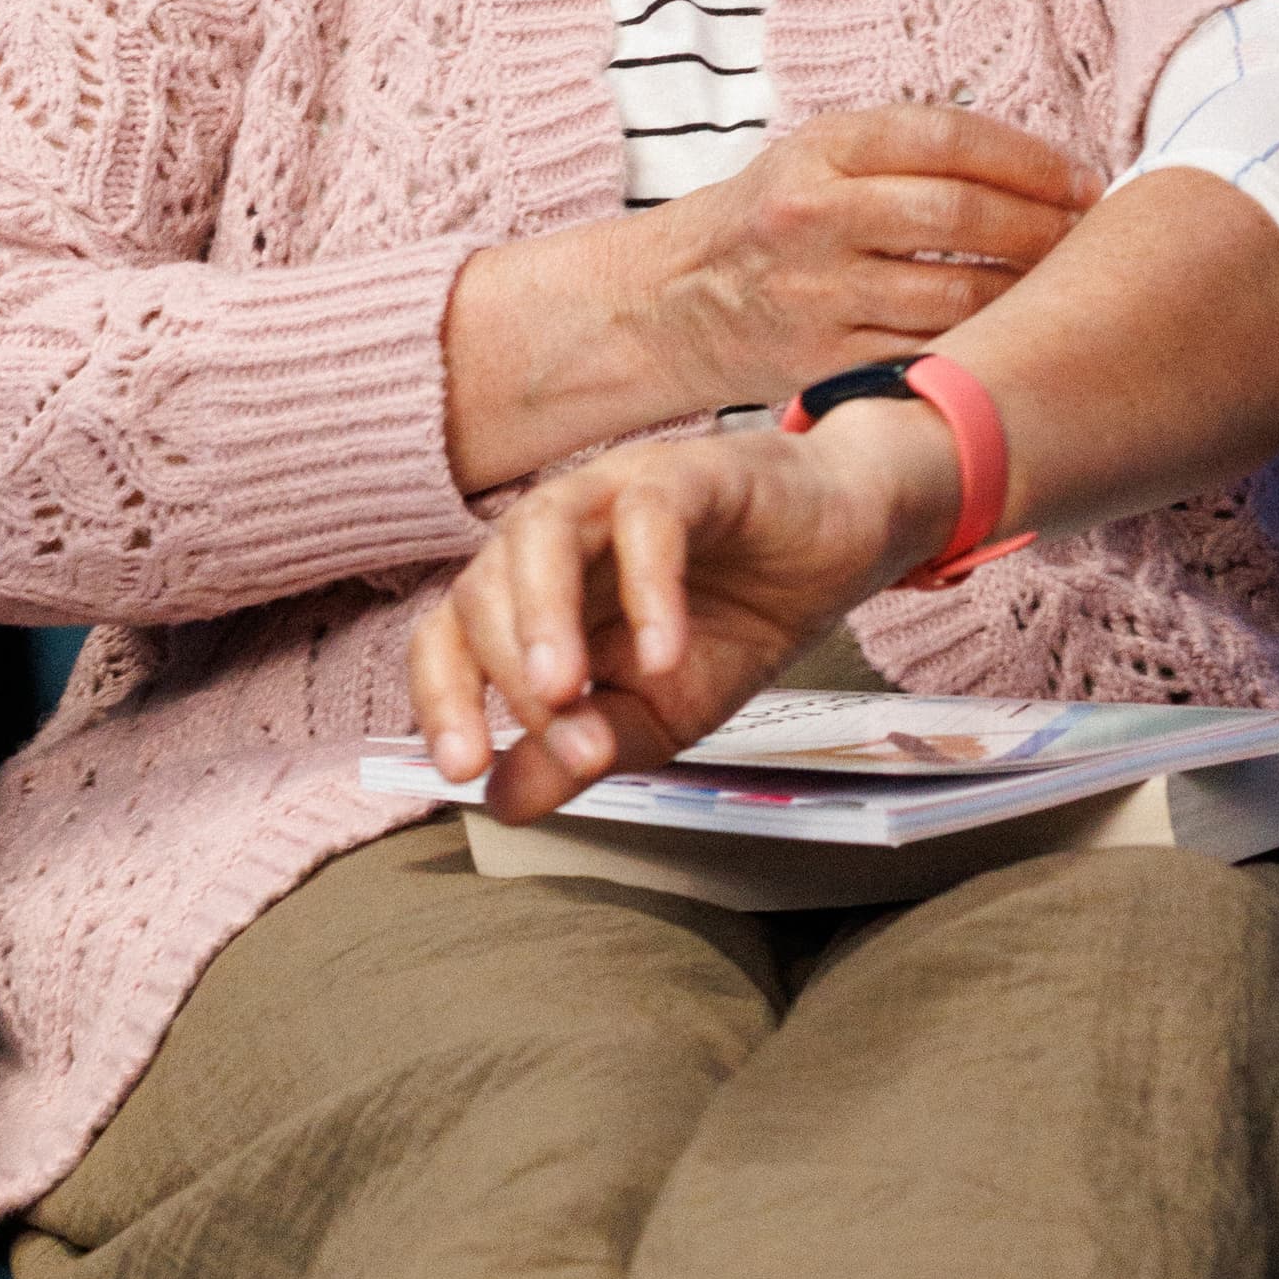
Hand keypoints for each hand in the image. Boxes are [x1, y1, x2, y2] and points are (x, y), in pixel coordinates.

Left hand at [412, 401, 954, 820]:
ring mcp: (614, 492)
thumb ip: (577, 751)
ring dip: (542, 617)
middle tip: (568, 751)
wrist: (838, 552)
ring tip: (567, 690)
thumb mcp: (654, 716)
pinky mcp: (689, 473)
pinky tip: (664, 651)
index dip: (441, 698)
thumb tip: (501, 806)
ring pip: (539, 532)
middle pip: (482, 588)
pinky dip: (648, 585)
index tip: (460, 772)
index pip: (448, 634)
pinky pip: (648, 517)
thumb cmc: (734, 623)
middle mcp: (555, 534)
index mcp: (531, 592)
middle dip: (508, 677)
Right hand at [648, 104, 1090, 408]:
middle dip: (1043, 226)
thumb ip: (909, 149)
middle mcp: (813, 215)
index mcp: (820, 148)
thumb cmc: (774, 218)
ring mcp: (817, 294)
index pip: (945, 138)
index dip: (1030, 159)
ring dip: (1029, 291)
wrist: (674, 302)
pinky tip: (1017, 336)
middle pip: (958, 217)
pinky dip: (984, 346)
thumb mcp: (820, 154)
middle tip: (1090, 234)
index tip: (1083, 180)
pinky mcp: (823, 361)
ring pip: (955, 296)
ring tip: (1068, 284)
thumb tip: (1040, 165)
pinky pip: (929, 354)